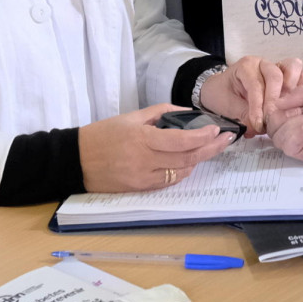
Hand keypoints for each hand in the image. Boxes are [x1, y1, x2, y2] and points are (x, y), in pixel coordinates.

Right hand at [78, 104, 235, 191]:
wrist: (75, 159)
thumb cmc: (104, 133)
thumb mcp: (132, 116)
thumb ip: (161, 112)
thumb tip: (188, 113)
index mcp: (142, 139)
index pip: (181, 140)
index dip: (203, 137)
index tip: (217, 129)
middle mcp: (144, 161)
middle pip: (187, 158)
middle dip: (211, 149)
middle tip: (226, 140)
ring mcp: (142, 178)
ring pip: (181, 172)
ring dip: (197, 160)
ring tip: (209, 148)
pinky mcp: (139, 189)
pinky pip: (169, 181)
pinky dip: (182, 170)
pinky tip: (188, 161)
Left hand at [199, 56, 302, 133]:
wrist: (219, 89)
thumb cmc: (221, 95)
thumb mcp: (226, 106)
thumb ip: (243, 115)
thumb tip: (259, 128)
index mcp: (246, 66)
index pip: (255, 86)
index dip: (258, 107)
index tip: (259, 125)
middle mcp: (263, 63)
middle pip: (276, 75)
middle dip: (275, 99)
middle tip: (273, 119)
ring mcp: (277, 67)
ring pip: (293, 67)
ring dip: (293, 88)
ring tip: (290, 107)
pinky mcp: (286, 75)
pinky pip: (300, 73)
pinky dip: (302, 85)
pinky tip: (299, 103)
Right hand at [266, 78, 302, 163]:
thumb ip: (300, 93)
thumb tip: (275, 104)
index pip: (278, 107)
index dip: (274, 101)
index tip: (276, 95)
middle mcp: (301, 122)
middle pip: (273, 123)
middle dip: (278, 114)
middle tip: (293, 107)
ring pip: (278, 136)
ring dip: (288, 123)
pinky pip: (291, 148)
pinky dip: (295, 133)